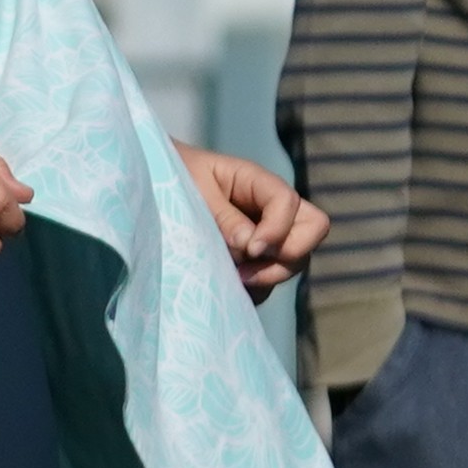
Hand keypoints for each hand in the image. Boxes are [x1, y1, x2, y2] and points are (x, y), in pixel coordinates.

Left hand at [181, 145, 326, 297]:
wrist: (154, 188)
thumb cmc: (172, 178)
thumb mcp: (193, 190)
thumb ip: (223, 217)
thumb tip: (251, 245)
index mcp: (255, 182)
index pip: (289, 202)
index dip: (278, 228)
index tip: (252, 250)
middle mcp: (269, 209)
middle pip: (312, 231)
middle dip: (288, 255)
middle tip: (247, 269)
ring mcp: (266, 235)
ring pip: (295, 260)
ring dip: (269, 276)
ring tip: (233, 278)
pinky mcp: (255, 260)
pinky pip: (271, 281)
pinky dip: (256, 290)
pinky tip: (228, 287)